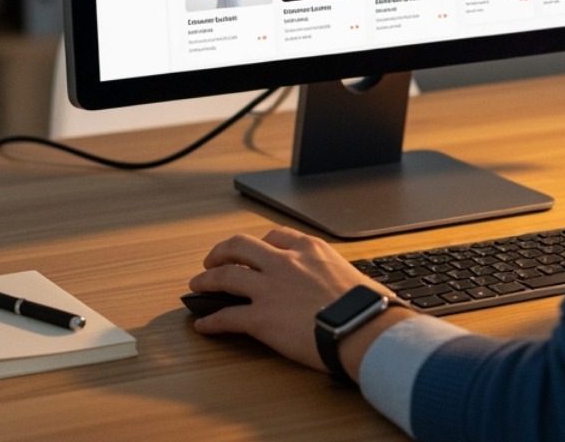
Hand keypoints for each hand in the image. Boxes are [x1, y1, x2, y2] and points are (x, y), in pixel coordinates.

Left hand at [189, 226, 413, 373]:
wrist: (361, 327)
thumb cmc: (366, 306)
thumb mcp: (355, 276)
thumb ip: (337, 276)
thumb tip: (348, 291)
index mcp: (310, 249)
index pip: (275, 237)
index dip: (259, 244)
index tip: (254, 250)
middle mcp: (285, 262)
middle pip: (241, 246)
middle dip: (222, 251)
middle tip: (214, 259)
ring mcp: (269, 288)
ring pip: (226, 275)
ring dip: (206, 279)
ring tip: (197, 285)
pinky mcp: (260, 317)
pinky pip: (227, 316)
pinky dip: (211, 321)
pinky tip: (203, 325)